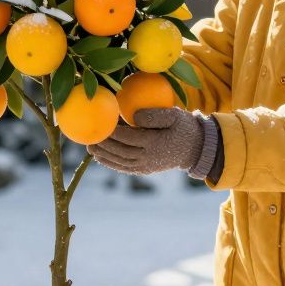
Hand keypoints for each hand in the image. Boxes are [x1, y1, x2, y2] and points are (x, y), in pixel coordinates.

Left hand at [86, 107, 203, 174]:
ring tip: (90, 147)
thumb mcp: (175, 115)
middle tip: (90, 137)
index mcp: (155, 143)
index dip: (113, 132)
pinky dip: (111, 163)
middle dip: (104, 145)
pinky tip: (100, 157)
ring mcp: (146, 166)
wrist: (194, 148)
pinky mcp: (145, 170)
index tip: (101, 125)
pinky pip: (124, 168)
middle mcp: (149, 158)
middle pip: (121, 151)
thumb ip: (155, 115)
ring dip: (104, 155)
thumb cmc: (183, 127)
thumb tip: (134, 116)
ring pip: (120, 162)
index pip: (128, 138)